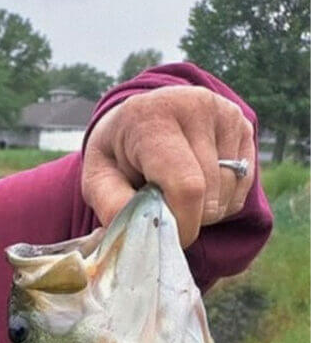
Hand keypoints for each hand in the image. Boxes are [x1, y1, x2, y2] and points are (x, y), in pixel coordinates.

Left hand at [82, 85, 254, 247]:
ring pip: (230, 190)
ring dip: (207, 211)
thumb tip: (142, 233)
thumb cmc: (117, 155)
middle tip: (165, 211)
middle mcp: (194, 106)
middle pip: (210, 193)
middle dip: (191, 218)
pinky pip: (243, 183)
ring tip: (178, 195)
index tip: (169, 236)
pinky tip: (199, 186)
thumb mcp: (98, 179)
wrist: (137, 119)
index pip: (187, 186)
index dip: (183, 223)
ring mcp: (224, 112)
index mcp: (152, 119)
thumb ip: (114, 206)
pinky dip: (223, 198)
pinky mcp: (242, 123)